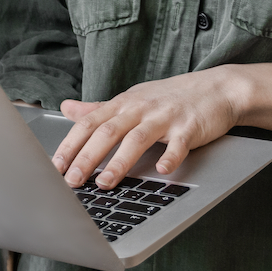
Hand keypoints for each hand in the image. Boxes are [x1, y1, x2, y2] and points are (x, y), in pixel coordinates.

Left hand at [52, 67, 245, 188]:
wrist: (216, 88)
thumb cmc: (169, 98)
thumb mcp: (131, 99)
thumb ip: (98, 108)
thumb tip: (67, 108)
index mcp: (123, 104)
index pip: (89, 124)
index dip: (70, 145)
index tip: (55, 166)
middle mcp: (140, 109)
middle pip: (107, 132)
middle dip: (87, 157)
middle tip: (72, 181)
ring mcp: (164, 117)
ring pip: (137, 139)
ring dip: (119, 162)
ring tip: (105, 182)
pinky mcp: (189, 127)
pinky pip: (179, 144)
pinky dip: (171, 157)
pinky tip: (163, 172)